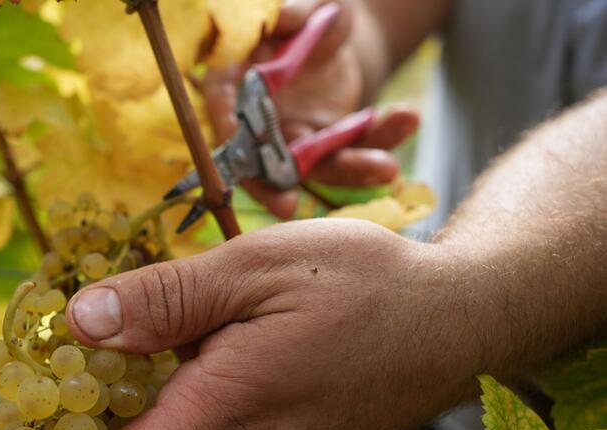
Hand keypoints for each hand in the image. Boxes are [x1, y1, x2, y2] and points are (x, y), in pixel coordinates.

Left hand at [28, 219, 483, 429]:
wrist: (458, 318)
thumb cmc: (364, 283)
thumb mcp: (256, 267)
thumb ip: (165, 299)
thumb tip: (78, 323)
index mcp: (228, 417)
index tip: (23, 413)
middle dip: (80, 420)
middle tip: (63, 344)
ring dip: (127, 403)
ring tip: (129, 325)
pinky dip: (170, 400)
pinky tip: (185, 339)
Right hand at [200, 0, 419, 217]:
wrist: (332, 31)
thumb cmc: (304, 17)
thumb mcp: (301, 8)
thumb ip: (292, 13)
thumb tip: (281, 17)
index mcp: (232, 84)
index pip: (222, 113)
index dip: (227, 135)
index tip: (236, 149)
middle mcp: (259, 122)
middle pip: (261, 161)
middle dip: (272, 187)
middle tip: (284, 209)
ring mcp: (296, 138)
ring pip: (318, 165)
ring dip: (351, 170)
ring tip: (386, 168)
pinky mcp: (333, 143)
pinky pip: (358, 146)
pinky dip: (384, 137)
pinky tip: (407, 117)